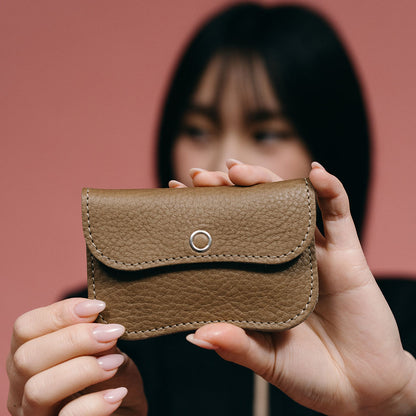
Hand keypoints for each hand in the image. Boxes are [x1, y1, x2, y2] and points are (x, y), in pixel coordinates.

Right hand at [7, 298, 146, 415]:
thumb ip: (101, 340)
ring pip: (37, 389)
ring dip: (82, 369)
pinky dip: (95, 404)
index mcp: (31, 358)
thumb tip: (100, 325)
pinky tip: (118, 394)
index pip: (25, 327)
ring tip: (115, 362)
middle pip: (26, 357)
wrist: (126, 415)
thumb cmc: (113, 382)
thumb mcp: (110, 353)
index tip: (99, 307)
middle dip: (74, 339)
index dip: (60, 312)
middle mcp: (22, 389)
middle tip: (112, 334)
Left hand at [170, 159, 415, 414]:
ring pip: (291, 204)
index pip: (228, 236)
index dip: (205, 215)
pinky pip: (339, 215)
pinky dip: (330, 191)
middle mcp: (283, 259)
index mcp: (260, 278)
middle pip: (255, 212)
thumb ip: (237, 346)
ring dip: (267, 181)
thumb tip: (197, 335)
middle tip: (201, 175)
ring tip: (238, 170)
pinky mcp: (348, 256)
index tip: (177, 195)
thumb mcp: (266, 360)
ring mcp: (315, 254)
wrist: (359, 389)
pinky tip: (315, 174)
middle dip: (229, 189)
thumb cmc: (308, 373)